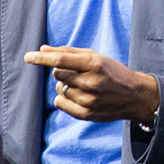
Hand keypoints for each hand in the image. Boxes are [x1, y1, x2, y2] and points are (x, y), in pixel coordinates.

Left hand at [24, 46, 161, 123]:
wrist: (135, 96)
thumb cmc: (113, 72)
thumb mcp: (96, 57)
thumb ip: (69, 52)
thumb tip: (42, 49)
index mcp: (95, 64)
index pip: (61, 60)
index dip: (42, 58)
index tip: (28, 56)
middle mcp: (92, 82)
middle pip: (58, 74)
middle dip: (62, 72)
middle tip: (78, 73)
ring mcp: (89, 100)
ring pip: (59, 89)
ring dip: (65, 85)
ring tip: (82, 86)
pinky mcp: (87, 114)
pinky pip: (60, 103)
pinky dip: (63, 98)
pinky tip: (78, 96)